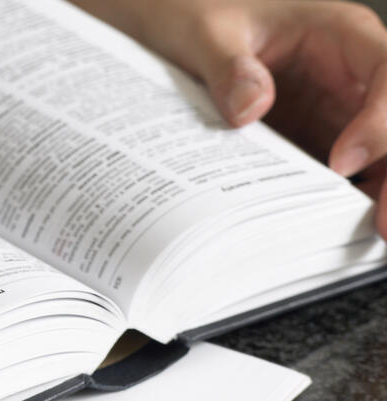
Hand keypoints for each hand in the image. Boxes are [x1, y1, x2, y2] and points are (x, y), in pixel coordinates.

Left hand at [81, 0, 386, 234]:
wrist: (174, 32)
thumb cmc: (197, 18)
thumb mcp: (204, 34)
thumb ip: (227, 66)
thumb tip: (249, 107)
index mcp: (340, 36)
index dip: (380, 121)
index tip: (343, 163)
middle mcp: (351, 77)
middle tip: (382, 225)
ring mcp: (337, 114)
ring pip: (380, 158)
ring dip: (377, 195)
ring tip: (366, 239)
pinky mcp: (315, 144)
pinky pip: (342, 178)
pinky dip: (339, 205)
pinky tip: (326, 236)